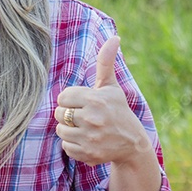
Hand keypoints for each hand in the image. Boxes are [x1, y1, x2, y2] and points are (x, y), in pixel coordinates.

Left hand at [54, 36, 150, 166]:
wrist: (132, 143)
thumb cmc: (117, 110)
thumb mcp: (111, 87)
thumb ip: (106, 62)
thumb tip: (114, 37)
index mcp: (95, 99)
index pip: (63, 97)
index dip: (71, 100)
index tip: (83, 103)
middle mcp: (92, 118)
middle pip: (59, 114)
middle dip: (68, 115)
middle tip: (84, 117)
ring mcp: (89, 137)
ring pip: (60, 131)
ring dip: (69, 130)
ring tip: (85, 128)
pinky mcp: (87, 153)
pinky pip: (66, 146)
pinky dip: (74, 145)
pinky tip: (87, 141)